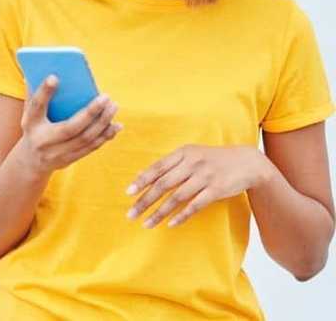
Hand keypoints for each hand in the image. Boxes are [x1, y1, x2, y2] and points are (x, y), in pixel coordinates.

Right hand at [12, 76, 121, 176]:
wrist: (31, 161)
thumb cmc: (34, 128)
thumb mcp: (30, 113)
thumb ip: (37, 95)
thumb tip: (47, 73)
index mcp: (30, 124)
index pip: (36, 107)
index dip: (44, 92)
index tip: (55, 76)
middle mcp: (43, 141)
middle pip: (70, 128)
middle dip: (90, 112)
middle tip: (106, 97)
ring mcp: (58, 154)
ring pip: (85, 139)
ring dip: (103, 123)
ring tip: (113, 106)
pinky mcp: (70, 160)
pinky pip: (91, 148)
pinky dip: (106, 136)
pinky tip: (116, 125)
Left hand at [127, 145, 274, 227]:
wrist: (248, 162)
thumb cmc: (213, 159)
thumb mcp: (191, 155)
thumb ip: (170, 165)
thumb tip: (142, 176)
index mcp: (183, 153)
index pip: (157, 168)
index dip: (142, 181)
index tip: (128, 194)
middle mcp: (192, 163)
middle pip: (163, 184)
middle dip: (145, 201)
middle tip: (131, 214)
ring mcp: (205, 176)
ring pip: (176, 197)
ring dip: (159, 212)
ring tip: (146, 224)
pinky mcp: (216, 190)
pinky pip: (195, 205)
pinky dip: (181, 215)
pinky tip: (170, 224)